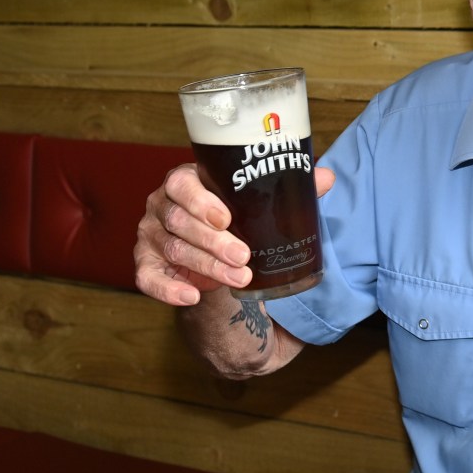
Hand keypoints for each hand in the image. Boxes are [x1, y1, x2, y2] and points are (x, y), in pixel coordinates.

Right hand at [134, 164, 335, 306]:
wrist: (217, 261)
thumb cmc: (237, 222)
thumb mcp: (259, 207)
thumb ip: (287, 190)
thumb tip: (326, 177)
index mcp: (186, 182)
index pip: (182, 183)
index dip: (200, 200)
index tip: (226, 217)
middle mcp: (162, 206)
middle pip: (180, 221)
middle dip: (214, 241)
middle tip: (244, 256)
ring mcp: (150, 236)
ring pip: (174, 249)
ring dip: (207, 266)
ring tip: (240, 278)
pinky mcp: (146, 265)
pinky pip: (148, 278)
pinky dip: (168, 289)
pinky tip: (192, 296)